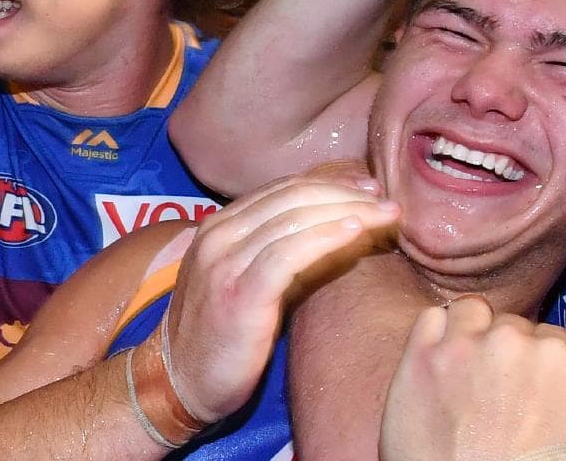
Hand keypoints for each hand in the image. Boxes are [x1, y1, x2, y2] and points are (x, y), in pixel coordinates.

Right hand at [157, 173, 399, 421]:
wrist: (178, 382)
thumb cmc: (224, 333)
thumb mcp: (250, 278)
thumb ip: (283, 249)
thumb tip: (340, 226)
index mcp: (221, 225)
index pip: (285, 188)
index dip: (332, 184)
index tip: (370, 190)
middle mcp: (220, 234)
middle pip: (295, 197)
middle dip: (348, 194)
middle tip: (387, 201)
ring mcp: (225, 261)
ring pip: (297, 219)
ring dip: (348, 212)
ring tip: (385, 215)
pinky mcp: (238, 292)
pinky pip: (289, 254)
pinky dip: (325, 237)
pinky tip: (354, 232)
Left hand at [380, 296, 565, 460]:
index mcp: (556, 355)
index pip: (550, 336)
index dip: (538, 365)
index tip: (525, 392)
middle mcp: (510, 340)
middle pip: (511, 325)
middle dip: (506, 351)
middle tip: (496, 394)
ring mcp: (461, 346)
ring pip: (471, 312)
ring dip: (472, 333)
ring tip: (468, 375)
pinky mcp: (420, 357)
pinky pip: (431, 318)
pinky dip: (437, 334)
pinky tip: (441, 367)